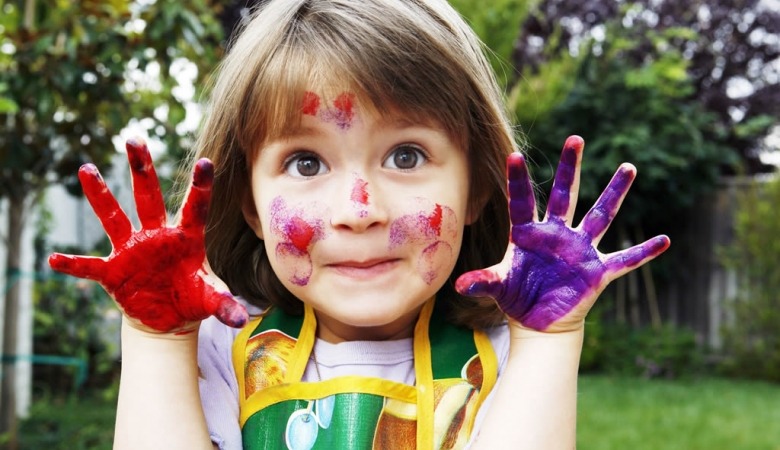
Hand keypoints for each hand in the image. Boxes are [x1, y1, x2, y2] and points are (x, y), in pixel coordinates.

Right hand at [49, 138, 247, 333]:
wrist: (168, 316)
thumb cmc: (192, 298)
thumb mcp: (210, 300)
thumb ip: (224, 304)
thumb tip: (240, 319)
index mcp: (186, 238)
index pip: (195, 208)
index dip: (201, 186)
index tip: (207, 161)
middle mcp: (157, 236)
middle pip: (149, 197)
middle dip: (142, 169)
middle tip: (134, 138)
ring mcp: (132, 250)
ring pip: (115, 217)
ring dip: (101, 195)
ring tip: (87, 169)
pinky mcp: (114, 271)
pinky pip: (90, 266)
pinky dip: (74, 264)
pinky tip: (55, 258)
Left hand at [456, 136, 669, 331]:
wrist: (539, 322)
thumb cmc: (517, 298)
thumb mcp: (498, 288)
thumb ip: (482, 281)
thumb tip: (460, 285)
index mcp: (529, 234)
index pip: (522, 201)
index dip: (518, 180)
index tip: (513, 154)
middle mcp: (557, 234)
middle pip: (565, 195)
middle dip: (570, 168)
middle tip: (575, 138)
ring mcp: (579, 250)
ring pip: (599, 216)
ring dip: (614, 193)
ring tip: (628, 167)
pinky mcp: (597, 271)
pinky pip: (625, 260)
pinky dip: (644, 252)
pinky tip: (665, 240)